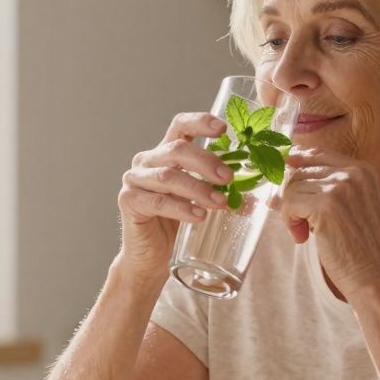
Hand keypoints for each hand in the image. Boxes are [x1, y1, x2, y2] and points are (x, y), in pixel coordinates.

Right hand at [117, 113, 232, 281]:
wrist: (151, 258)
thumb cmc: (176, 226)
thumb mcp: (199, 202)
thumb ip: (217, 192)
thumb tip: (251, 197)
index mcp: (165, 153)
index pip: (181, 126)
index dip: (200, 122)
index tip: (223, 128)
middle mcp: (147, 161)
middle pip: (177, 148)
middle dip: (206, 161)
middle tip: (229, 178)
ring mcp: (135, 180)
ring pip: (168, 176)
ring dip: (197, 188)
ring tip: (219, 203)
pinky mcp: (128, 201)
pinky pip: (157, 202)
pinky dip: (181, 208)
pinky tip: (199, 216)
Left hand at [278, 148, 379, 296]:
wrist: (375, 276)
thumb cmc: (359, 246)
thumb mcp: (350, 205)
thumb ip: (326, 185)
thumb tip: (284, 167)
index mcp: (362, 169)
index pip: (315, 153)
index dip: (295, 170)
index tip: (290, 192)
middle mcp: (352, 172)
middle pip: (299, 170)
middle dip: (292, 197)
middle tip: (301, 223)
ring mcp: (340, 187)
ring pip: (291, 187)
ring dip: (291, 212)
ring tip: (305, 232)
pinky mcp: (326, 206)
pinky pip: (289, 204)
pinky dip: (289, 222)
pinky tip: (303, 237)